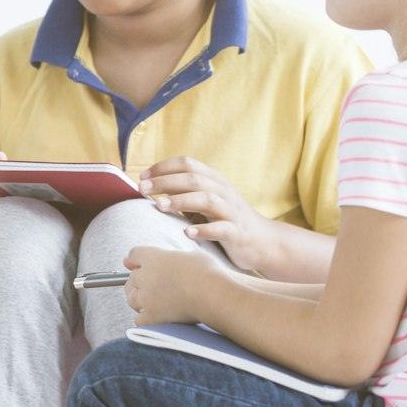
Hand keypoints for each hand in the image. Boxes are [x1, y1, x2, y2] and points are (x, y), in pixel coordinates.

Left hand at [123, 245, 226, 326]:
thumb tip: (171, 259)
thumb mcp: (192, 255)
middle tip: (151, 284)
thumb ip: (175, 257)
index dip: (135, 260)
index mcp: (154, 258)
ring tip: (151, 300)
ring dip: (139, 298)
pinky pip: (139, 319)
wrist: (213, 295)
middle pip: (132, 277)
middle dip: (140, 280)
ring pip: (131, 298)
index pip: (134, 255)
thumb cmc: (208, 273)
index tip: (134, 264)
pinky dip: (145, 318)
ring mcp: (146, 298)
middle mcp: (145, 277)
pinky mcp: (151, 317)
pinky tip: (153, 316)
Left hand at [140, 157, 275, 274]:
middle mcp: (224, 192)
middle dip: (166, 182)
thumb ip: (184, 192)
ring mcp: (232, 212)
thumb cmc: (227, 220)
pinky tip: (187, 233)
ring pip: (207, 200)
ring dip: (181, 201)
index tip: (142, 177)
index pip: (188, 164)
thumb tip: (150, 186)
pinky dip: (204, 230)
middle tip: (142, 189)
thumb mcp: (206, 201)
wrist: (264, 242)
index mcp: (215, 180)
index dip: (164, 167)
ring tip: (159, 206)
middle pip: (194, 179)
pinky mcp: (237, 232)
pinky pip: (221, 229)